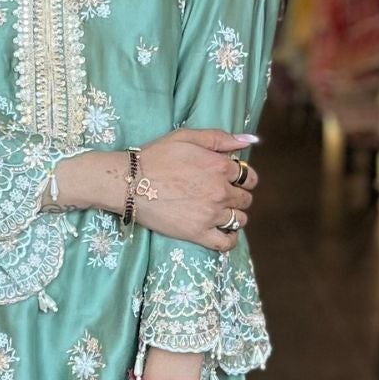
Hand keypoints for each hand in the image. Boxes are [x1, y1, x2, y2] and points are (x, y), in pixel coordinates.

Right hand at [133, 129, 258, 251]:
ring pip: (240, 219)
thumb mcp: (187, 137)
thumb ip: (219, 138)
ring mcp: (211, 215)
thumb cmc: (155, 156)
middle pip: (245, 199)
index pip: (248, 176)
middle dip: (238, 195)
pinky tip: (224, 231)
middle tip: (221, 194)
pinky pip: (226, 242)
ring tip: (219, 212)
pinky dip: (230, 238)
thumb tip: (249, 141)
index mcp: (220, 167)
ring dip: (234, 215)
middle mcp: (220, 191)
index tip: (230, 179)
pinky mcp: (198, 233)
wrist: (129, 183)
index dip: (241, 177)